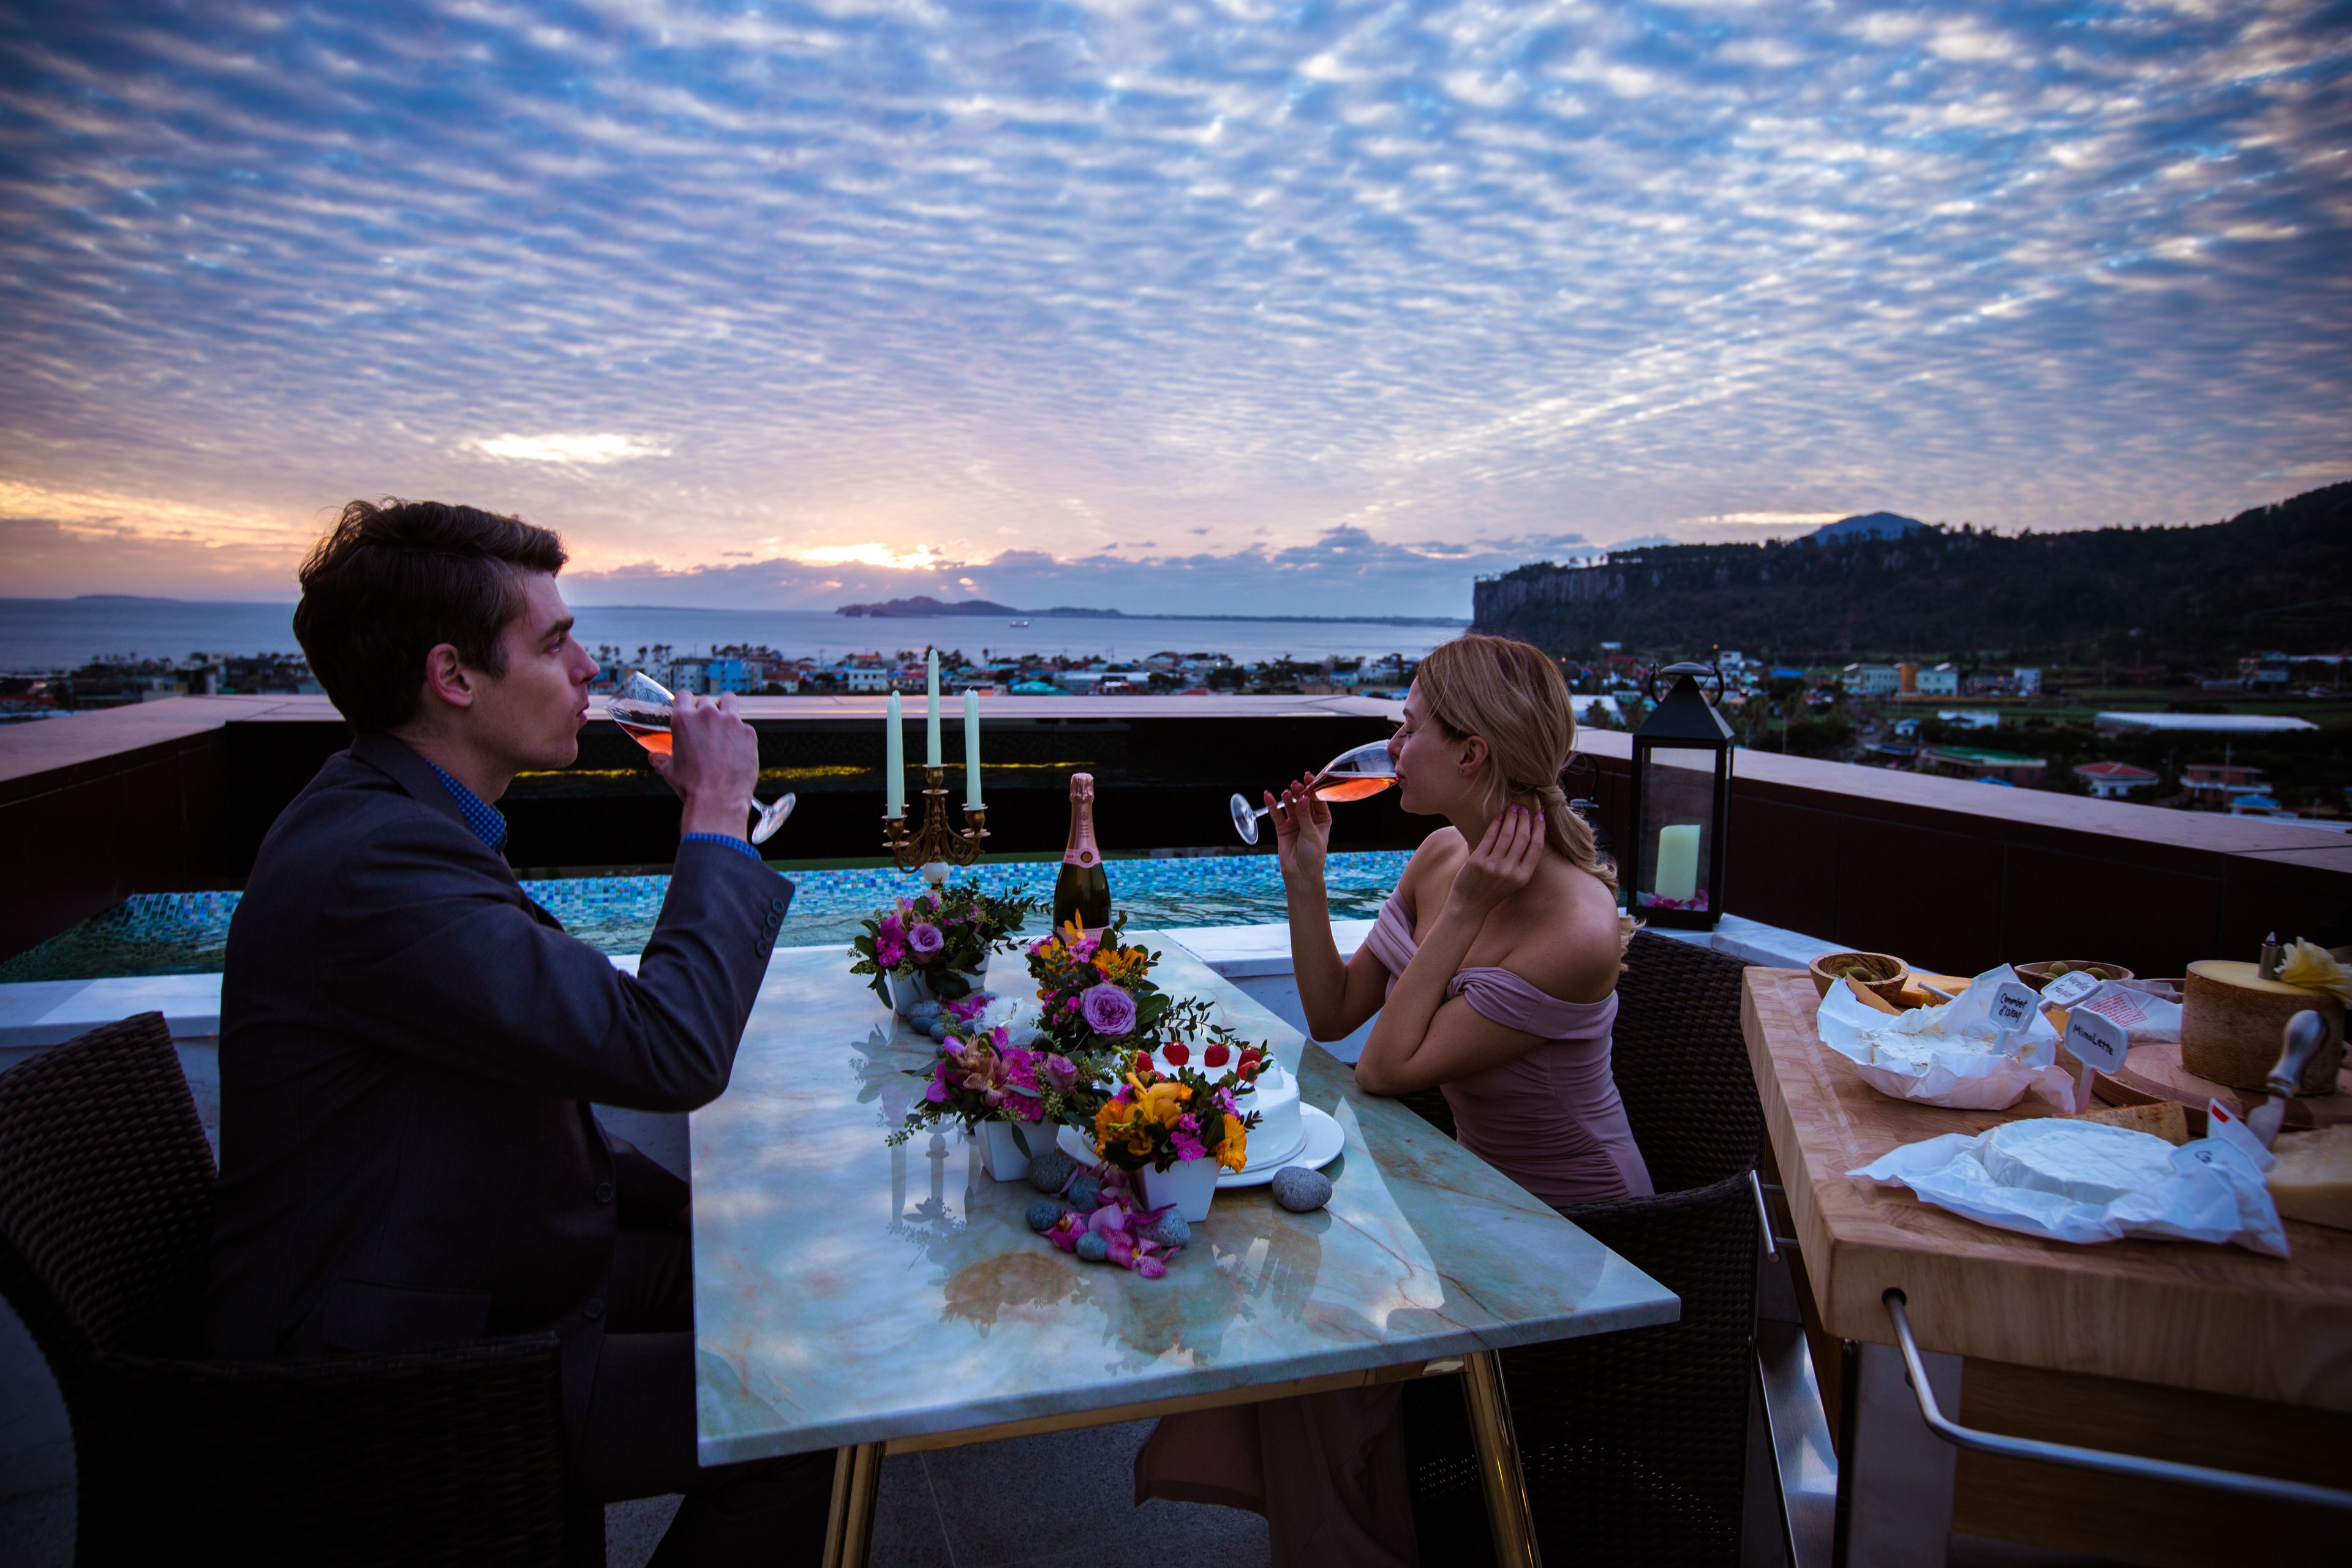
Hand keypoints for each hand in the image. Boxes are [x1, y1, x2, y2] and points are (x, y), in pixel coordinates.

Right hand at [650, 692, 759, 838]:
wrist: (718, 800)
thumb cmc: (691, 786)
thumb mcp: (669, 771)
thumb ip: (661, 759)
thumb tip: (654, 758)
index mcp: (684, 720)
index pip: (683, 695)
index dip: (685, 701)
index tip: (689, 708)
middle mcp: (707, 715)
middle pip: (706, 699)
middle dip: (705, 709)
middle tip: (706, 724)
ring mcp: (730, 722)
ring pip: (729, 701)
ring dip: (726, 708)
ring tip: (725, 722)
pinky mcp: (748, 733)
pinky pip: (744, 725)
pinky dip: (740, 733)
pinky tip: (737, 747)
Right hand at [1268, 771, 1331, 881]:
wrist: (1300, 874)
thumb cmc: (1313, 856)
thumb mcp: (1312, 834)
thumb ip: (1305, 816)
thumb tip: (1302, 798)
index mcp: (1322, 819)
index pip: (1318, 800)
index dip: (1314, 788)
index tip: (1309, 777)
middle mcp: (1308, 819)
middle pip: (1303, 800)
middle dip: (1300, 791)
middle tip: (1296, 785)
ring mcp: (1295, 823)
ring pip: (1290, 805)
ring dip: (1288, 798)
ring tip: (1286, 793)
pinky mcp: (1282, 828)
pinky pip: (1277, 814)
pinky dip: (1272, 805)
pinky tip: (1268, 796)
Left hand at [1447, 804, 1542, 918]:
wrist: (1470, 905)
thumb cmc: (1493, 891)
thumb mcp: (1514, 881)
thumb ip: (1522, 862)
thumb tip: (1529, 833)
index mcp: (1523, 876)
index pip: (1536, 847)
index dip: (1539, 828)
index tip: (1540, 815)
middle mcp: (1510, 871)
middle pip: (1522, 837)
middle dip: (1525, 819)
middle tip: (1524, 807)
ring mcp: (1494, 866)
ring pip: (1507, 834)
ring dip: (1511, 817)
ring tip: (1512, 807)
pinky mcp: (1478, 861)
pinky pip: (1489, 837)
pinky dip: (1496, 824)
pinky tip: (1499, 816)